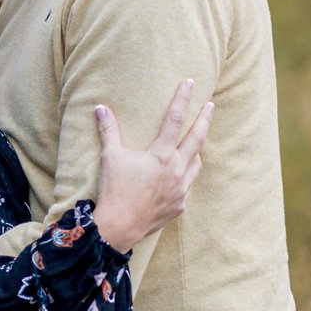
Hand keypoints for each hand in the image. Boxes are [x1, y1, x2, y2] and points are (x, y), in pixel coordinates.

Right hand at [91, 80, 212, 251]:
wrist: (119, 226)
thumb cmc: (114, 190)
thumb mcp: (110, 157)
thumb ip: (108, 131)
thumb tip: (99, 108)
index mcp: (161, 155)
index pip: (175, 119)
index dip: (183, 99)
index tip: (190, 83)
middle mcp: (176, 170)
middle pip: (197, 138)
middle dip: (205, 119)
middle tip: (210, 106)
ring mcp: (181, 189)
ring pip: (197, 163)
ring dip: (196, 150)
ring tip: (194, 141)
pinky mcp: (180, 205)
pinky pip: (189, 184)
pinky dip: (187, 174)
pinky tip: (180, 173)